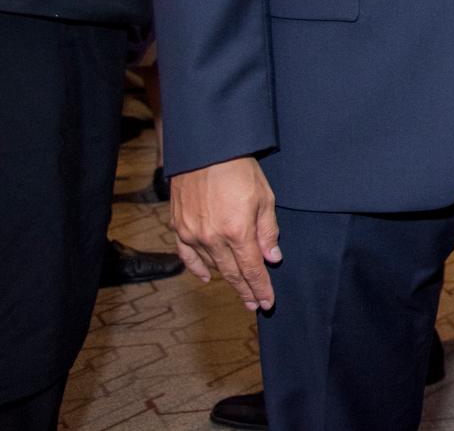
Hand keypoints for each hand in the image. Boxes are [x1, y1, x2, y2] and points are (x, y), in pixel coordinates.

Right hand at [171, 156, 280, 310]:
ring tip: (238, 290)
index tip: (267, 302)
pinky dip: (196, 268)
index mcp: (237, 232)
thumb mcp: (264, 198)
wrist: (205, 151)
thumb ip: (267, 231)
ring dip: (225, 279)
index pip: (252, 269)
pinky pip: (186, 255)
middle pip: (232, 272)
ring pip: (211, 265)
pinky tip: (206, 276)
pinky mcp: (178, 227)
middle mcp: (212, 238)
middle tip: (254, 304)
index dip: (260, 287)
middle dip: (245, 290)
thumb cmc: (239, 170)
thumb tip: (272, 258)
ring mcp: (192, 234)